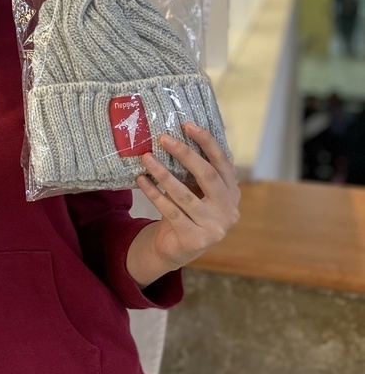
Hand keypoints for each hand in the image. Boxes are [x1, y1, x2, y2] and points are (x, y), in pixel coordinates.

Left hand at [131, 123, 239, 277]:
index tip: (188, 125)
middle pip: (208, 175)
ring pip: (185, 195)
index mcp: (231, 192)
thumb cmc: (187, 211)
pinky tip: (141, 180)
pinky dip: (153, 193)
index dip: (207, 142)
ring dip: (163, 173)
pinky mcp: (195, 239)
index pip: (222, 162)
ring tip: (146, 157)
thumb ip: (194, 171)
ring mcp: (214, 227)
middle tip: (163, 138)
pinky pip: (170, 211)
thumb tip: (173, 135)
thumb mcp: (196, 191)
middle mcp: (228, 210)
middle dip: (185, 154)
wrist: (178, 249)